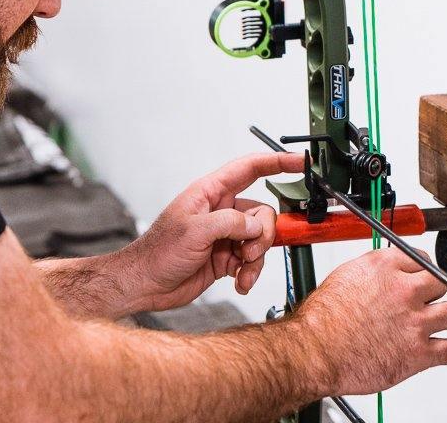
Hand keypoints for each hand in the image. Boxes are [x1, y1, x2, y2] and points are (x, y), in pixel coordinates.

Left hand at [118, 152, 307, 311]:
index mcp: (210, 193)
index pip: (249, 169)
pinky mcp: (227, 257)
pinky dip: (250, 272)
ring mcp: (225, 235)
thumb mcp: (194, 231)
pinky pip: (253, 260)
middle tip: (247, 250)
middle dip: (262, 234)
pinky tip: (239, 281)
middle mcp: (220, 211)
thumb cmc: (157, 252)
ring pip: (260, 239)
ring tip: (240, 270)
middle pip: (262, 212)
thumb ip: (230, 223)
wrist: (146, 284)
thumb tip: (257, 226)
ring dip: (256, 258)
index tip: (300, 162)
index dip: (276, 162)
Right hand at [295, 247, 446, 396]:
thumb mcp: (344, 277)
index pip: (421, 258)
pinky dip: (446, 350)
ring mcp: (415, 321)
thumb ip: (373, 274)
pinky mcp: (419, 353)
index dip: (420, 271)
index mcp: (384, 267)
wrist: (315, 351)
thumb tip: (385, 276)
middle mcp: (403, 290)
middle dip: (434, 293)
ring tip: (434, 324)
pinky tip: (436, 349)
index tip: (419, 278)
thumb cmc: (322, 320)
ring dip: (445, 319)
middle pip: (441, 283)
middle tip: (425, 302)